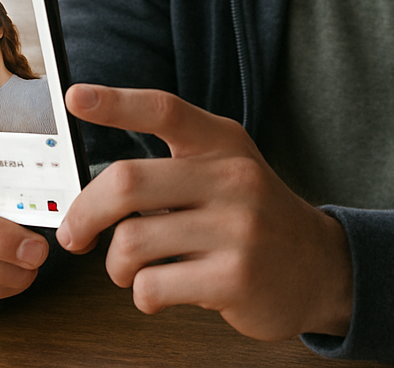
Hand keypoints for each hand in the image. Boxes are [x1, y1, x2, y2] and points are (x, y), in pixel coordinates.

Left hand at [56, 85, 352, 340]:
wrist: (319, 266)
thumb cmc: (254, 218)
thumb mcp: (228, 170)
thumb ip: (174, 167)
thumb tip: (96, 190)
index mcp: (223, 142)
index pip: (164, 109)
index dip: (117, 102)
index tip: (76, 97)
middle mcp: (232, 177)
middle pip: (128, 181)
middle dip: (85, 213)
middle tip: (74, 235)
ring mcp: (237, 227)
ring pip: (131, 242)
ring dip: (117, 266)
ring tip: (135, 268)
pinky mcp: (235, 277)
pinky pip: (152, 287)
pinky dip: (143, 295)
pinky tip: (168, 288)